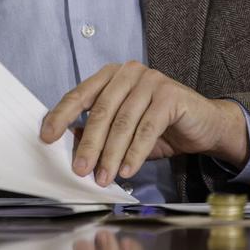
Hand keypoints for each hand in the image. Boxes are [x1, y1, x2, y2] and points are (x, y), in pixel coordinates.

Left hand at [40, 61, 248, 186]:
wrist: (203, 125)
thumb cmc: (159, 127)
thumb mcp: (124, 131)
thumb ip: (99, 132)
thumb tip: (70, 143)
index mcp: (111, 76)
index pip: (79, 95)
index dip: (61, 116)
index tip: (46, 137)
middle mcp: (128, 72)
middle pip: (101, 111)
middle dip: (89, 144)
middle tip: (80, 170)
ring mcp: (151, 80)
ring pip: (123, 122)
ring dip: (111, 154)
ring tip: (103, 177)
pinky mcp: (170, 95)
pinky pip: (147, 128)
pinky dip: (135, 152)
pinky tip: (128, 170)